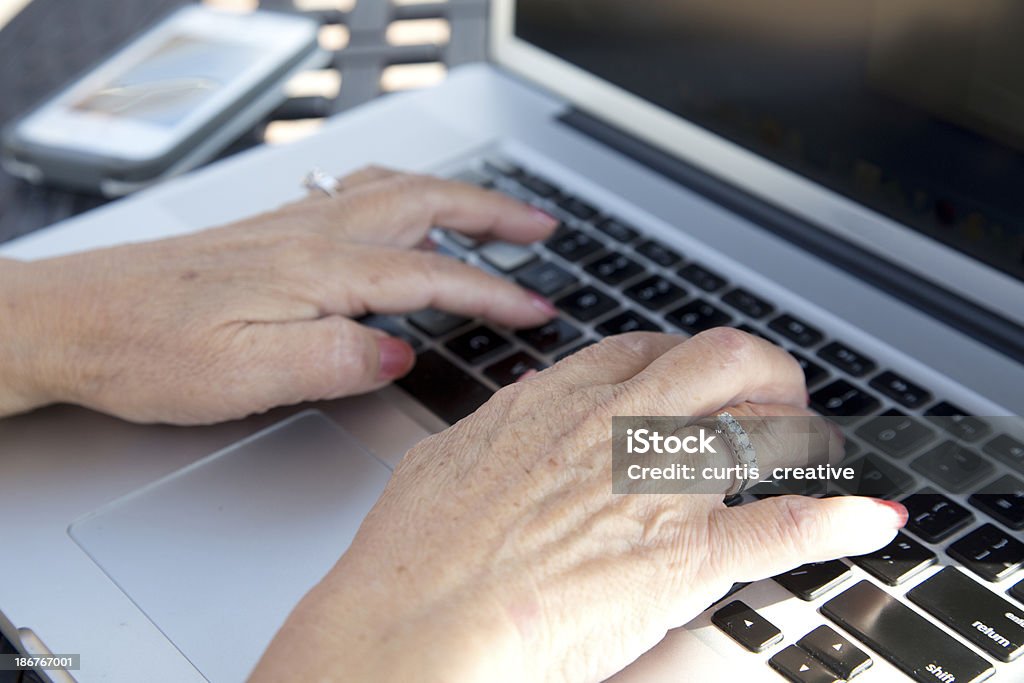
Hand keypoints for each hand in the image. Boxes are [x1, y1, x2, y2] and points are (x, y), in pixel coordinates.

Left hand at [0, 168, 558, 423]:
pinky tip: (397, 204)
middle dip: (495, 214)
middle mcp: (310, 234)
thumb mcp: (248, 376)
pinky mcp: (270, 232)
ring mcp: (290, 226)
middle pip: (426, 205)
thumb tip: (401, 349)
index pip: (431, 276)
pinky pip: (357, 192)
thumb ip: (337, 358)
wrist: (72, 318)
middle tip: (542, 227)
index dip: (494, 293)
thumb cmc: (147, 348)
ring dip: (454, 195)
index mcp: (319, 271)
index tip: (536, 309)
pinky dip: (403, 191)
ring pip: (394, 189)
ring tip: (492, 210)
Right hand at [251, 329, 906, 682]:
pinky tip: (865, 520)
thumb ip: (494, 433)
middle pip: (718, 361)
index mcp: (552, 406)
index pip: (642, 352)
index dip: (683, 356)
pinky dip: (835, 521)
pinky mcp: (682, 556)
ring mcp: (653, 487)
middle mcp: (612, 429)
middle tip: (772, 396)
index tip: (696, 374)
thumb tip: (511, 418)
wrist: (413, 626)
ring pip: (761, 424)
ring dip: (803, 433)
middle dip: (760, 369)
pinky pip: (781, 526)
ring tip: (817, 448)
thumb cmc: (412, 561)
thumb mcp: (445, 465)